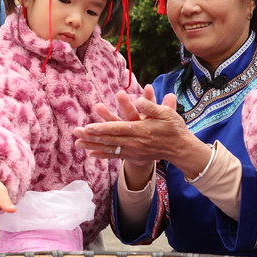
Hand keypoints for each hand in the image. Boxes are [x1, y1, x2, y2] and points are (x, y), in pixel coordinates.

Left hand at [74, 85, 211, 178]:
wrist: (180, 148)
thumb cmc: (174, 128)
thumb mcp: (167, 114)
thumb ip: (152, 107)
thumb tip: (139, 99)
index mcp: (141, 130)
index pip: (118, 129)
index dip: (102, 128)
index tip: (88, 127)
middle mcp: (135, 142)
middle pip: (109, 140)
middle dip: (92, 137)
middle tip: (76, 133)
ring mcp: (134, 151)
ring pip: (109, 149)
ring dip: (92, 146)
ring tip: (78, 143)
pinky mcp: (134, 156)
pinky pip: (115, 156)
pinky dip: (103, 154)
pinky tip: (91, 153)